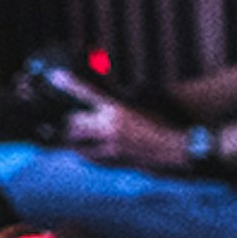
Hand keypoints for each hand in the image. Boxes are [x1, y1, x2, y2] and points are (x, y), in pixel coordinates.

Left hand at [45, 69, 191, 171]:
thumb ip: (122, 100)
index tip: (56, 76)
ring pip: (80, 145)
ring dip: (75, 141)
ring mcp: (112, 146)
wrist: (180, 150)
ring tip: (73, 138)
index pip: (88, 92)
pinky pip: (94, 159)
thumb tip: (110, 95)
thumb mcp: (144, 105)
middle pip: (74, 125)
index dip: (70, 84)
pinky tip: (89, 152)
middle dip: (68, 124)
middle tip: (68, 121)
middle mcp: (111, 127)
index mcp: (118, 109)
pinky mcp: (117, 161)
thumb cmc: (166, 124)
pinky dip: (88, 155)